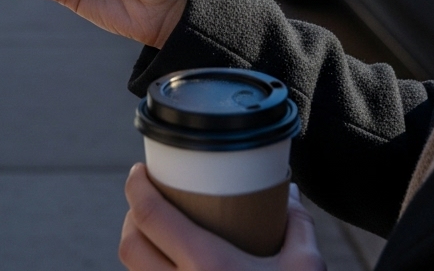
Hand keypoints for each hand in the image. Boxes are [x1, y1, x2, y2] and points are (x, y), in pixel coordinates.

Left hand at [119, 164, 325, 270]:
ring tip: (156, 234)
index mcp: (208, 266)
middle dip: (131, 216)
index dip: (137, 187)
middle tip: (148, 200)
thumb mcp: (304, 268)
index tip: (139, 172)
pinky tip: (169, 268)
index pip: (151, 217)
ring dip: (137, 249)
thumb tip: (291, 194)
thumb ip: (297, 225)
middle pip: (129, 245)